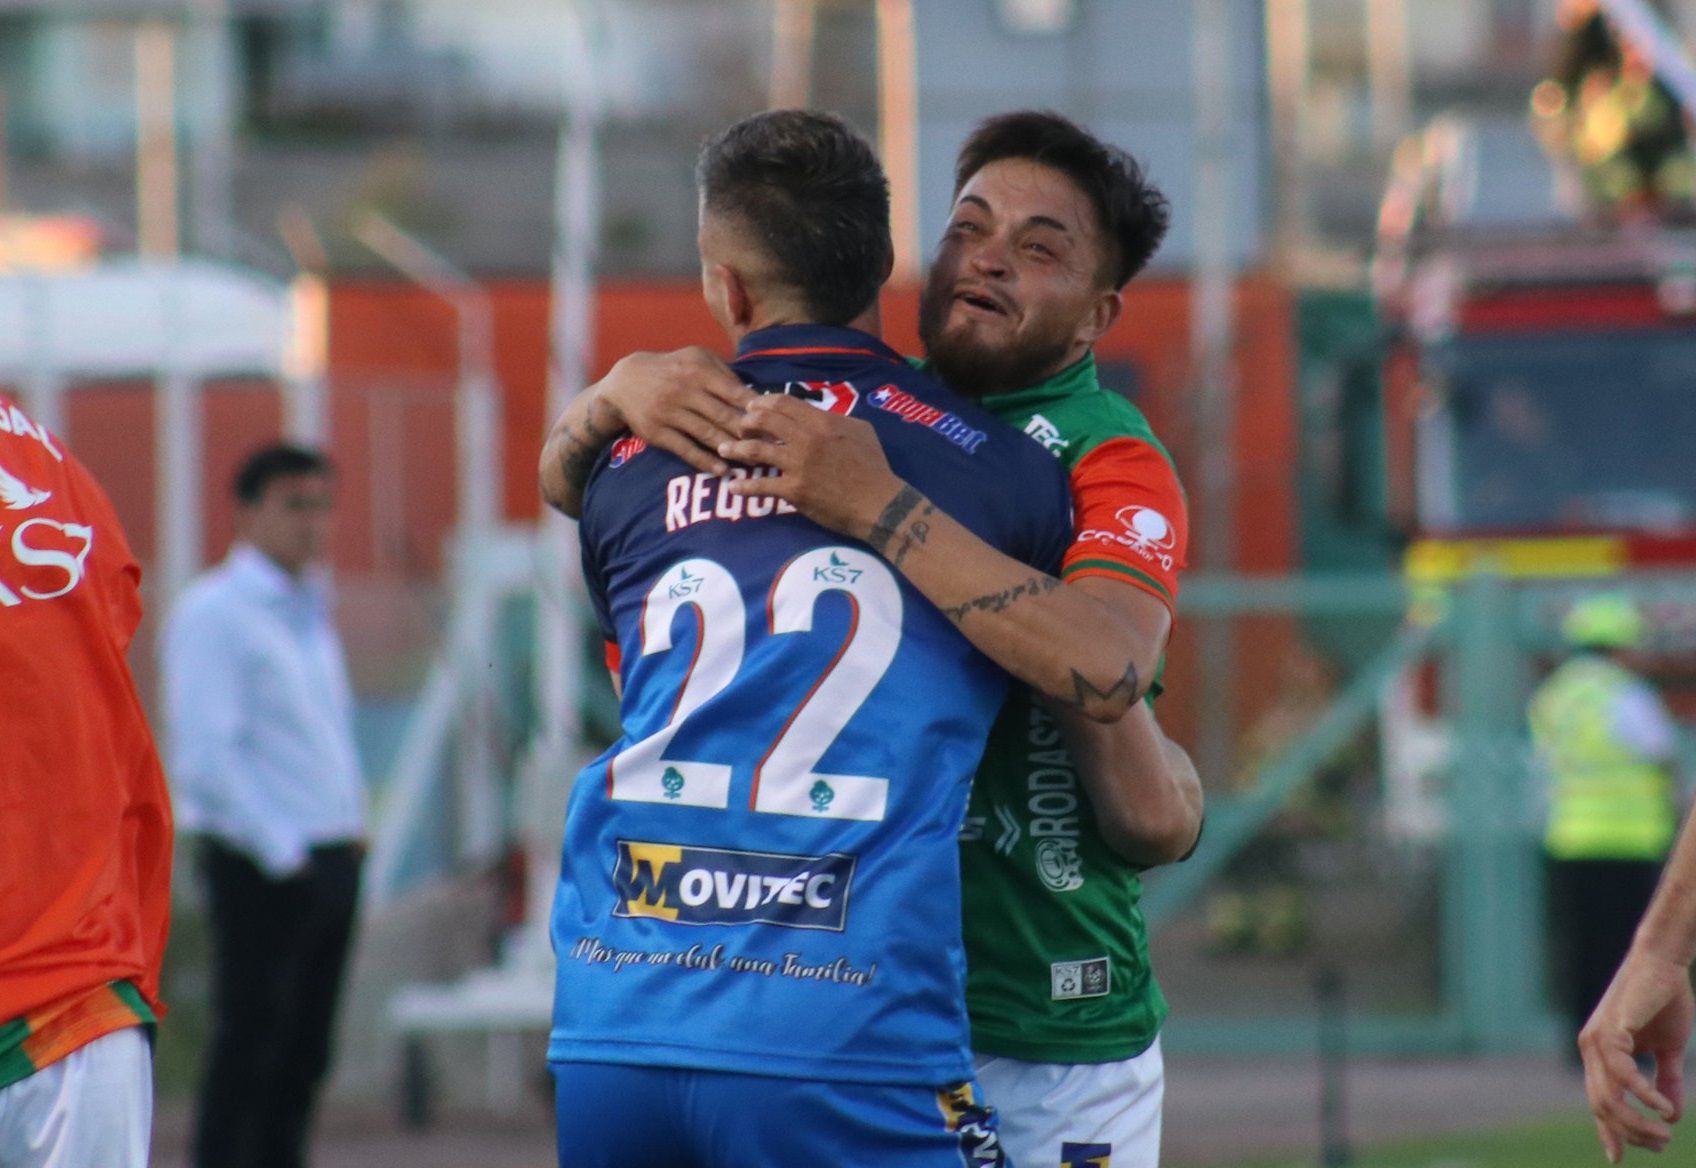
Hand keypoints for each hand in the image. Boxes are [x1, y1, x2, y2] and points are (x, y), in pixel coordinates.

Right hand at [600, 348, 755, 476]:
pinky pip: (685, 449)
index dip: (754, 409)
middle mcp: (683, 391)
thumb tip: (755, 395)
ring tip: (753, 463)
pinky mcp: (657, 432)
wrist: (626, 381)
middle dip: (748, 433)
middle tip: (770, 447)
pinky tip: (723, 471)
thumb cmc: (673, 369)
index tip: (773, 423)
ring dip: (732, 451)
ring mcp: (669, 413)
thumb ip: (725, 373)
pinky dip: (705, 462)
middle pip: (723, 416)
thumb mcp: (696, 358)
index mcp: (698, 371)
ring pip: (706, 435)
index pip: (733, 392)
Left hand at [717, 393, 904, 538]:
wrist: (879, 503)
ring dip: (735, 448)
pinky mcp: (794, 491)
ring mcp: (798, 465)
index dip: (762, 402)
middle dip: (745, 421)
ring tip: (724, 449)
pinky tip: (733, 487)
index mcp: (822, 422)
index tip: (752, 406)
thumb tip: (822, 413)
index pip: (783, 403)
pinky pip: (761, 486)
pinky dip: (744, 486)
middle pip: (765, 420)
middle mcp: (807, 439)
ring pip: (756, 450)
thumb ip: (837, 419)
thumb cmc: (874, 467)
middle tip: (737, 426)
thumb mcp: (861, 431)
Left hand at [1580, 947, 1692, 1161]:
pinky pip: (1622, 1072)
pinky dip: (1643, 1094)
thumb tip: (1672, 1115)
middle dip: (1630, 1132)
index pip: (1598, 1100)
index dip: (1609, 1130)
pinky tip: (1663, 1109)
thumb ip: (1666, 1081)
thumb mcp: (1667, 1050)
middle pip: (1602, 1105)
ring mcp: (1597, 1039)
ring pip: (1608, 1095)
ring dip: (1637, 1120)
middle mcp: (1591, 1048)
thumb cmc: (1664, 1001)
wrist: (1664, 963)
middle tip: (1660, 1145)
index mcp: (1599, 1053)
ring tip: (1664, 1133)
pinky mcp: (1611, 1029)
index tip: (1620, 1158)